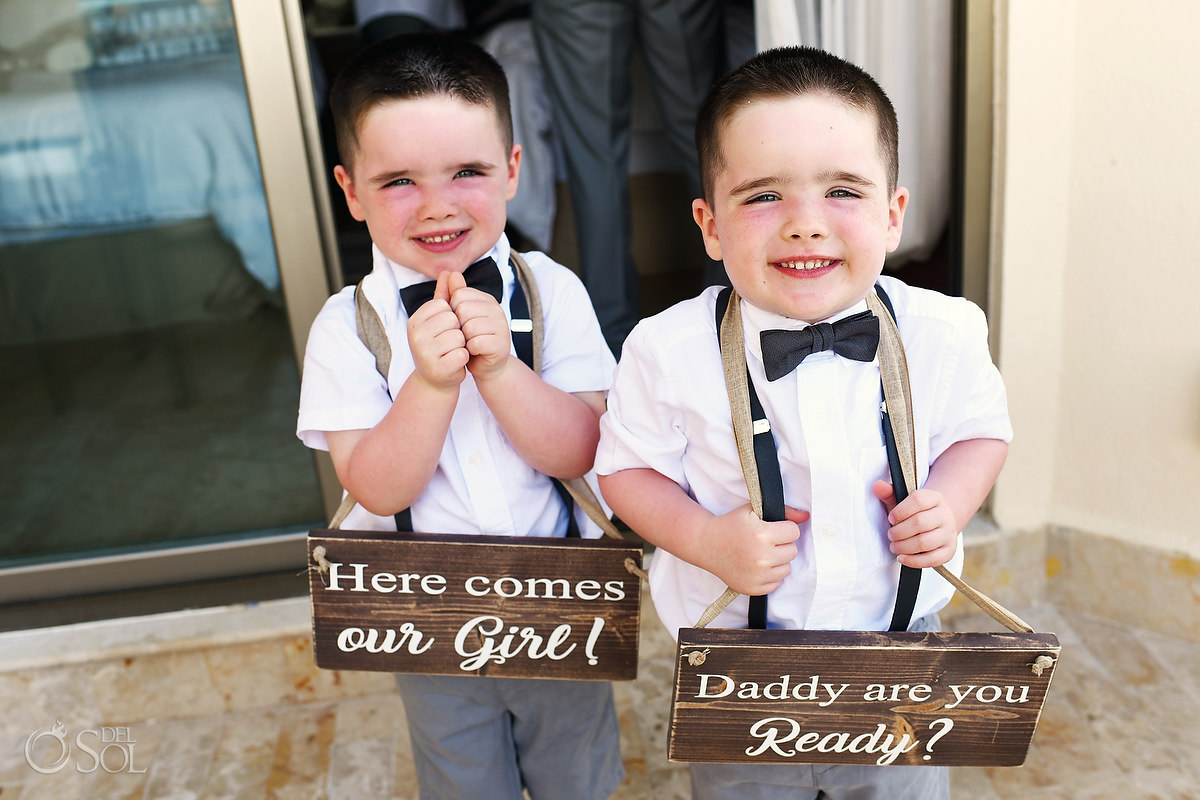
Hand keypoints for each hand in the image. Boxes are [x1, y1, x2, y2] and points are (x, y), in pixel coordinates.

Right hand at [406, 272, 468, 389]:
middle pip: (453, 320)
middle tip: (449, 344)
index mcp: (414, 320)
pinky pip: (462, 354)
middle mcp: (415, 335)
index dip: (452, 318)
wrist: (435, 380)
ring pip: (459, 337)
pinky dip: (463, 358)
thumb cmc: (439, 347)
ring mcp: (424, 352)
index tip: (444, 330)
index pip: (445, 306)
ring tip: (452, 353)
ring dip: (462, 345)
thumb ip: (444, 295)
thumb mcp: (439, 320)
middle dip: (458, 331)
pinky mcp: (437, 368)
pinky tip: (455, 363)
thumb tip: (449, 271)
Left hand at [447, 271, 511, 378]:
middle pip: (463, 310)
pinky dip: (471, 350)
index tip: (459, 323)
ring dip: (464, 339)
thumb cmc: (470, 340)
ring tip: (469, 344)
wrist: (485, 366)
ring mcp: (502, 326)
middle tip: (464, 336)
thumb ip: (452, 294)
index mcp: (486, 299)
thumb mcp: (458, 315)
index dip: (452, 312)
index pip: (459, 295)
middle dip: (458, 326)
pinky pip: (476, 343)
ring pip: (469, 327)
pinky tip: (474, 352)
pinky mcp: (502, 344)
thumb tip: (449, 272)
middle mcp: (497, 309)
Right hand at [699, 504, 808, 595]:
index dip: (784, 528)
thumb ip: (784, 511)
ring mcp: (757, 575)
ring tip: (761, 553)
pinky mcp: (753, 588)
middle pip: (793, 551)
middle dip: (782, 544)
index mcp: (761, 534)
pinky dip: (771, 575)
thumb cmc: (731, 524)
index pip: (794, 532)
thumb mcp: (754, 510)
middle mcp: (761, 557)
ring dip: (778, 560)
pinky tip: (757, 565)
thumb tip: (806, 517)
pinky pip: (777, 583)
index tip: (771, 528)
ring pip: (787, 568)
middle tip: (765, 541)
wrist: (706, 544)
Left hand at [871, 481, 957, 567]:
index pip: (918, 500)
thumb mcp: (902, 501)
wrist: (935, 524)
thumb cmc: (913, 513)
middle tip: (890, 535)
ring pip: (925, 542)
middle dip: (899, 531)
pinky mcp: (949, 551)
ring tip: (894, 546)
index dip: (900, 511)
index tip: (891, 518)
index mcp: (934, 498)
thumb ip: (889, 493)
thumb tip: (877, 486)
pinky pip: (932, 559)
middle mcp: (945, 515)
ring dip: (904, 546)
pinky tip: (902, 557)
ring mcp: (949, 533)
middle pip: (920, 523)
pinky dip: (914, 561)